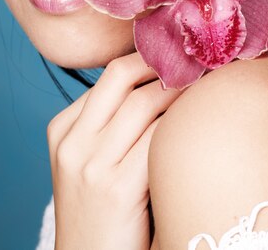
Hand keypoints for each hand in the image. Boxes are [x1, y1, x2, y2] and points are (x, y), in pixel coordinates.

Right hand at [47, 52, 181, 249]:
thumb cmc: (103, 211)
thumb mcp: (90, 161)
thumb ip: (111, 124)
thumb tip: (161, 80)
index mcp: (63, 128)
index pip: (110, 75)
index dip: (149, 59)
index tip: (178, 55)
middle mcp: (72, 141)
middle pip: (121, 75)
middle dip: (162, 62)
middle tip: (196, 60)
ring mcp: (90, 165)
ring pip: (144, 102)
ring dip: (180, 89)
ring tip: (205, 84)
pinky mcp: (116, 190)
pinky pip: (158, 138)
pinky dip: (181, 124)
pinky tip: (200, 123)